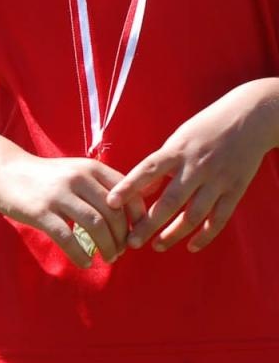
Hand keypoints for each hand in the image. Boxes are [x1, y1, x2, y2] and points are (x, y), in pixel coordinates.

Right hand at [0, 150, 140, 266]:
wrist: (4, 172)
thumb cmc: (44, 176)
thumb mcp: (75, 170)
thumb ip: (99, 185)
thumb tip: (128, 211)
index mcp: (91, 168)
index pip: (128, 194)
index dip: (138, 217)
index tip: (137, 233)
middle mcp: (78, 179)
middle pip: (113, 213)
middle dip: (122, 237)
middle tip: (121, 251)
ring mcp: (59, 196)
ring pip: (95, 226)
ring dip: (107, 247)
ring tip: (109, 258)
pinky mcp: (41, 212)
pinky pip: (68, 238)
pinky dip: (81, 254)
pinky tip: (85, 263)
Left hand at [107, 83, 276, 252]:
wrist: (251, 116)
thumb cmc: (204, 129)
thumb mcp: (177, 140)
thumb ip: (158, 165)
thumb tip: (138, 192)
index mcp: (177, 151)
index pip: (148, 170)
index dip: (128, 186)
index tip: (110, 203)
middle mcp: (197, 166)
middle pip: (170, 201)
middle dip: (149, 224)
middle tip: (131, 242)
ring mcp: (218, 179)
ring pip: (194, 214)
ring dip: (174, 234)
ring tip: (157, 246)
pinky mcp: (236, 188)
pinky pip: (220, 218)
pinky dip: (206, 235)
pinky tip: (191, 246)